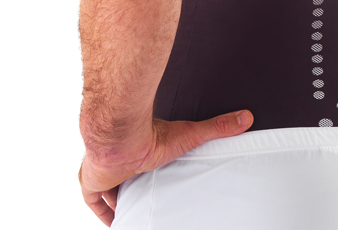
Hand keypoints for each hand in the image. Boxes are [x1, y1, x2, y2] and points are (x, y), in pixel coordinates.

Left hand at [79, 110, 253, 225]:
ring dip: (118, 197)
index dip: (149, 168)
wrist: (121, 137)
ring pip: (109, 188)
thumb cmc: (152, 132)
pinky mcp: (92, 182)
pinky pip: (93, 201)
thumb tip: (245, 117)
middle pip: (127, 175)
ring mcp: (106, 170)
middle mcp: (122, 157)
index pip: (145, 159)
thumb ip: (218, 127)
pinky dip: (102, 212)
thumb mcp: (190, 133)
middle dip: (134, 185)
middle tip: (147, 199)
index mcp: (142, 144)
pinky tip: (114, 222)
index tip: (158, 177)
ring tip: (133, 212)